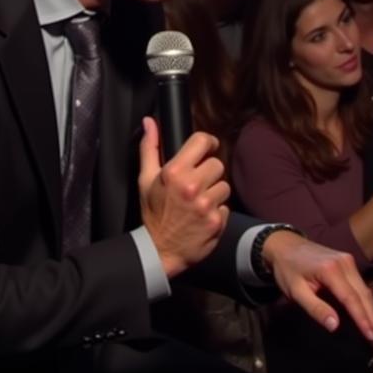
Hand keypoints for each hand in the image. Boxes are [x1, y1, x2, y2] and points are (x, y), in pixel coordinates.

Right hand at [138, 119, 229, 277]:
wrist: (159, 250)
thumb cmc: (153, 213)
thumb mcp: (146, 179)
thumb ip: (149, 148)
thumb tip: (149, 122)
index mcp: (174, 172)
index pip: (202, 141)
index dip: (208, 142)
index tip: (207, 148)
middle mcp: (192, 186)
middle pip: (217, 164)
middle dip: (209, 172)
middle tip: (197, 183)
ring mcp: (206, 205)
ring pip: (224, 185)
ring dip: (214, 192)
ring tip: (199, 202)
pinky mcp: (217, 221)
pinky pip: (226, 206)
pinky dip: (217, 210)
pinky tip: (203, 216)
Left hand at [259, 231, 372, 340]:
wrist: (284, 244)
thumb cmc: (287, 270)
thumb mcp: (296, 292)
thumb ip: (316, 309)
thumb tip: (335, 326)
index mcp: (331, 270)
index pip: (351, 298)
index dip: (362, 318)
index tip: (371, 335)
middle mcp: (344, 262)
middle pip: (362, 293)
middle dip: (371, 316)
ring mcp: (347, 259)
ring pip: (363, 287)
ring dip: (371, 308)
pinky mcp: (346, 259)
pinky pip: (359, 282)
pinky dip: (364, 298)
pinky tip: (368, 310)